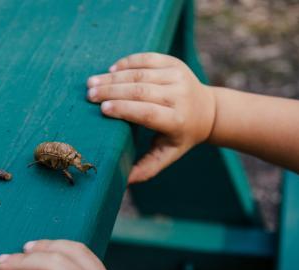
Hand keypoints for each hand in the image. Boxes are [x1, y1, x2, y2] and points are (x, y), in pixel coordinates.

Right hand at [87, 52, 215, 182]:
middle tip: (90, 94)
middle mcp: (179, 95)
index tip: (103, 109)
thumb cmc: (181, 136)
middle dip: (111, 91)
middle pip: (140, 91)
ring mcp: (178, 76)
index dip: (124, 109)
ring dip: (113, 77)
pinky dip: (127, 62)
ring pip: (140, 74)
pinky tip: (111, 69)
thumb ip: (147, 168)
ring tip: (92, 82)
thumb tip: (124, 181)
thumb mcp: (168, 154)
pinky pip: (147, 59)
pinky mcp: (175, 62)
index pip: (147, 112)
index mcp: (177, 120)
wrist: (208, 110)